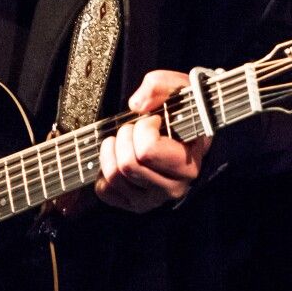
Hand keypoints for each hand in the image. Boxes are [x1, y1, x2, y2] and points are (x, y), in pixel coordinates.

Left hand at [94, 71, 211, 213]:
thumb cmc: (183, 113)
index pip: (147, 151)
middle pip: (128, 165)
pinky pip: (105, 190)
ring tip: (123, 140)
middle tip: (135, 129)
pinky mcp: (133, 205)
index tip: (153, 120)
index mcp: (187, 164)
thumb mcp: (179, 89)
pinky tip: (117, 158)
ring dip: (111, 151)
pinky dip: (104, 171)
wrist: (187, 134)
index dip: (143, 128)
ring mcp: (152, 200)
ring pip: (114, 176)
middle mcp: (173, 188)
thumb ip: (159, 85)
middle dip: (125, 137)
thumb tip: (136, 105)